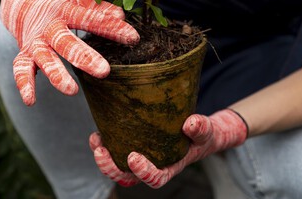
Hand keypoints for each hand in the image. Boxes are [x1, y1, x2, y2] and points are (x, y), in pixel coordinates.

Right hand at [0, 0, 139, 105]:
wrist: (21, 1)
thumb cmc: (58, 4)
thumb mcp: (76, 1)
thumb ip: (97, 9)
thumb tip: (121, 15)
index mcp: (64, 10)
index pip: (90, 19)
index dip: (112, 28)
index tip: (133, 38)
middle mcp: (49, 27)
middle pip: (66, 42)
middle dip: (84, 57)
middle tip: (104, 71)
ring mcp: (35, 41)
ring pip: (44, 58)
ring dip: (56, 74)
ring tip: (72, 90)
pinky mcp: (24, 53)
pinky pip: (21, 69)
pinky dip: (24, 84)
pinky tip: (31, 101)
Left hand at [89, 109, 247, 187]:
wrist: (195, 131)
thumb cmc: (200, 135)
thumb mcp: (206, 131)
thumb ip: (201, 128)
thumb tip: (190, 123)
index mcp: (170, 168)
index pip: (155, 178)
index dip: (143, 172)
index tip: (133, 157)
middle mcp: (152, 166)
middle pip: (129, 178)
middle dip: (111, 168)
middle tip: (100, 152)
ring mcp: (142, 158)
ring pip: (118, 168)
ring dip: (103, 158)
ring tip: (95, 141)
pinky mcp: (134, 145)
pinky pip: (117, 151)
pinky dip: (106, 144)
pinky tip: (99, 133)